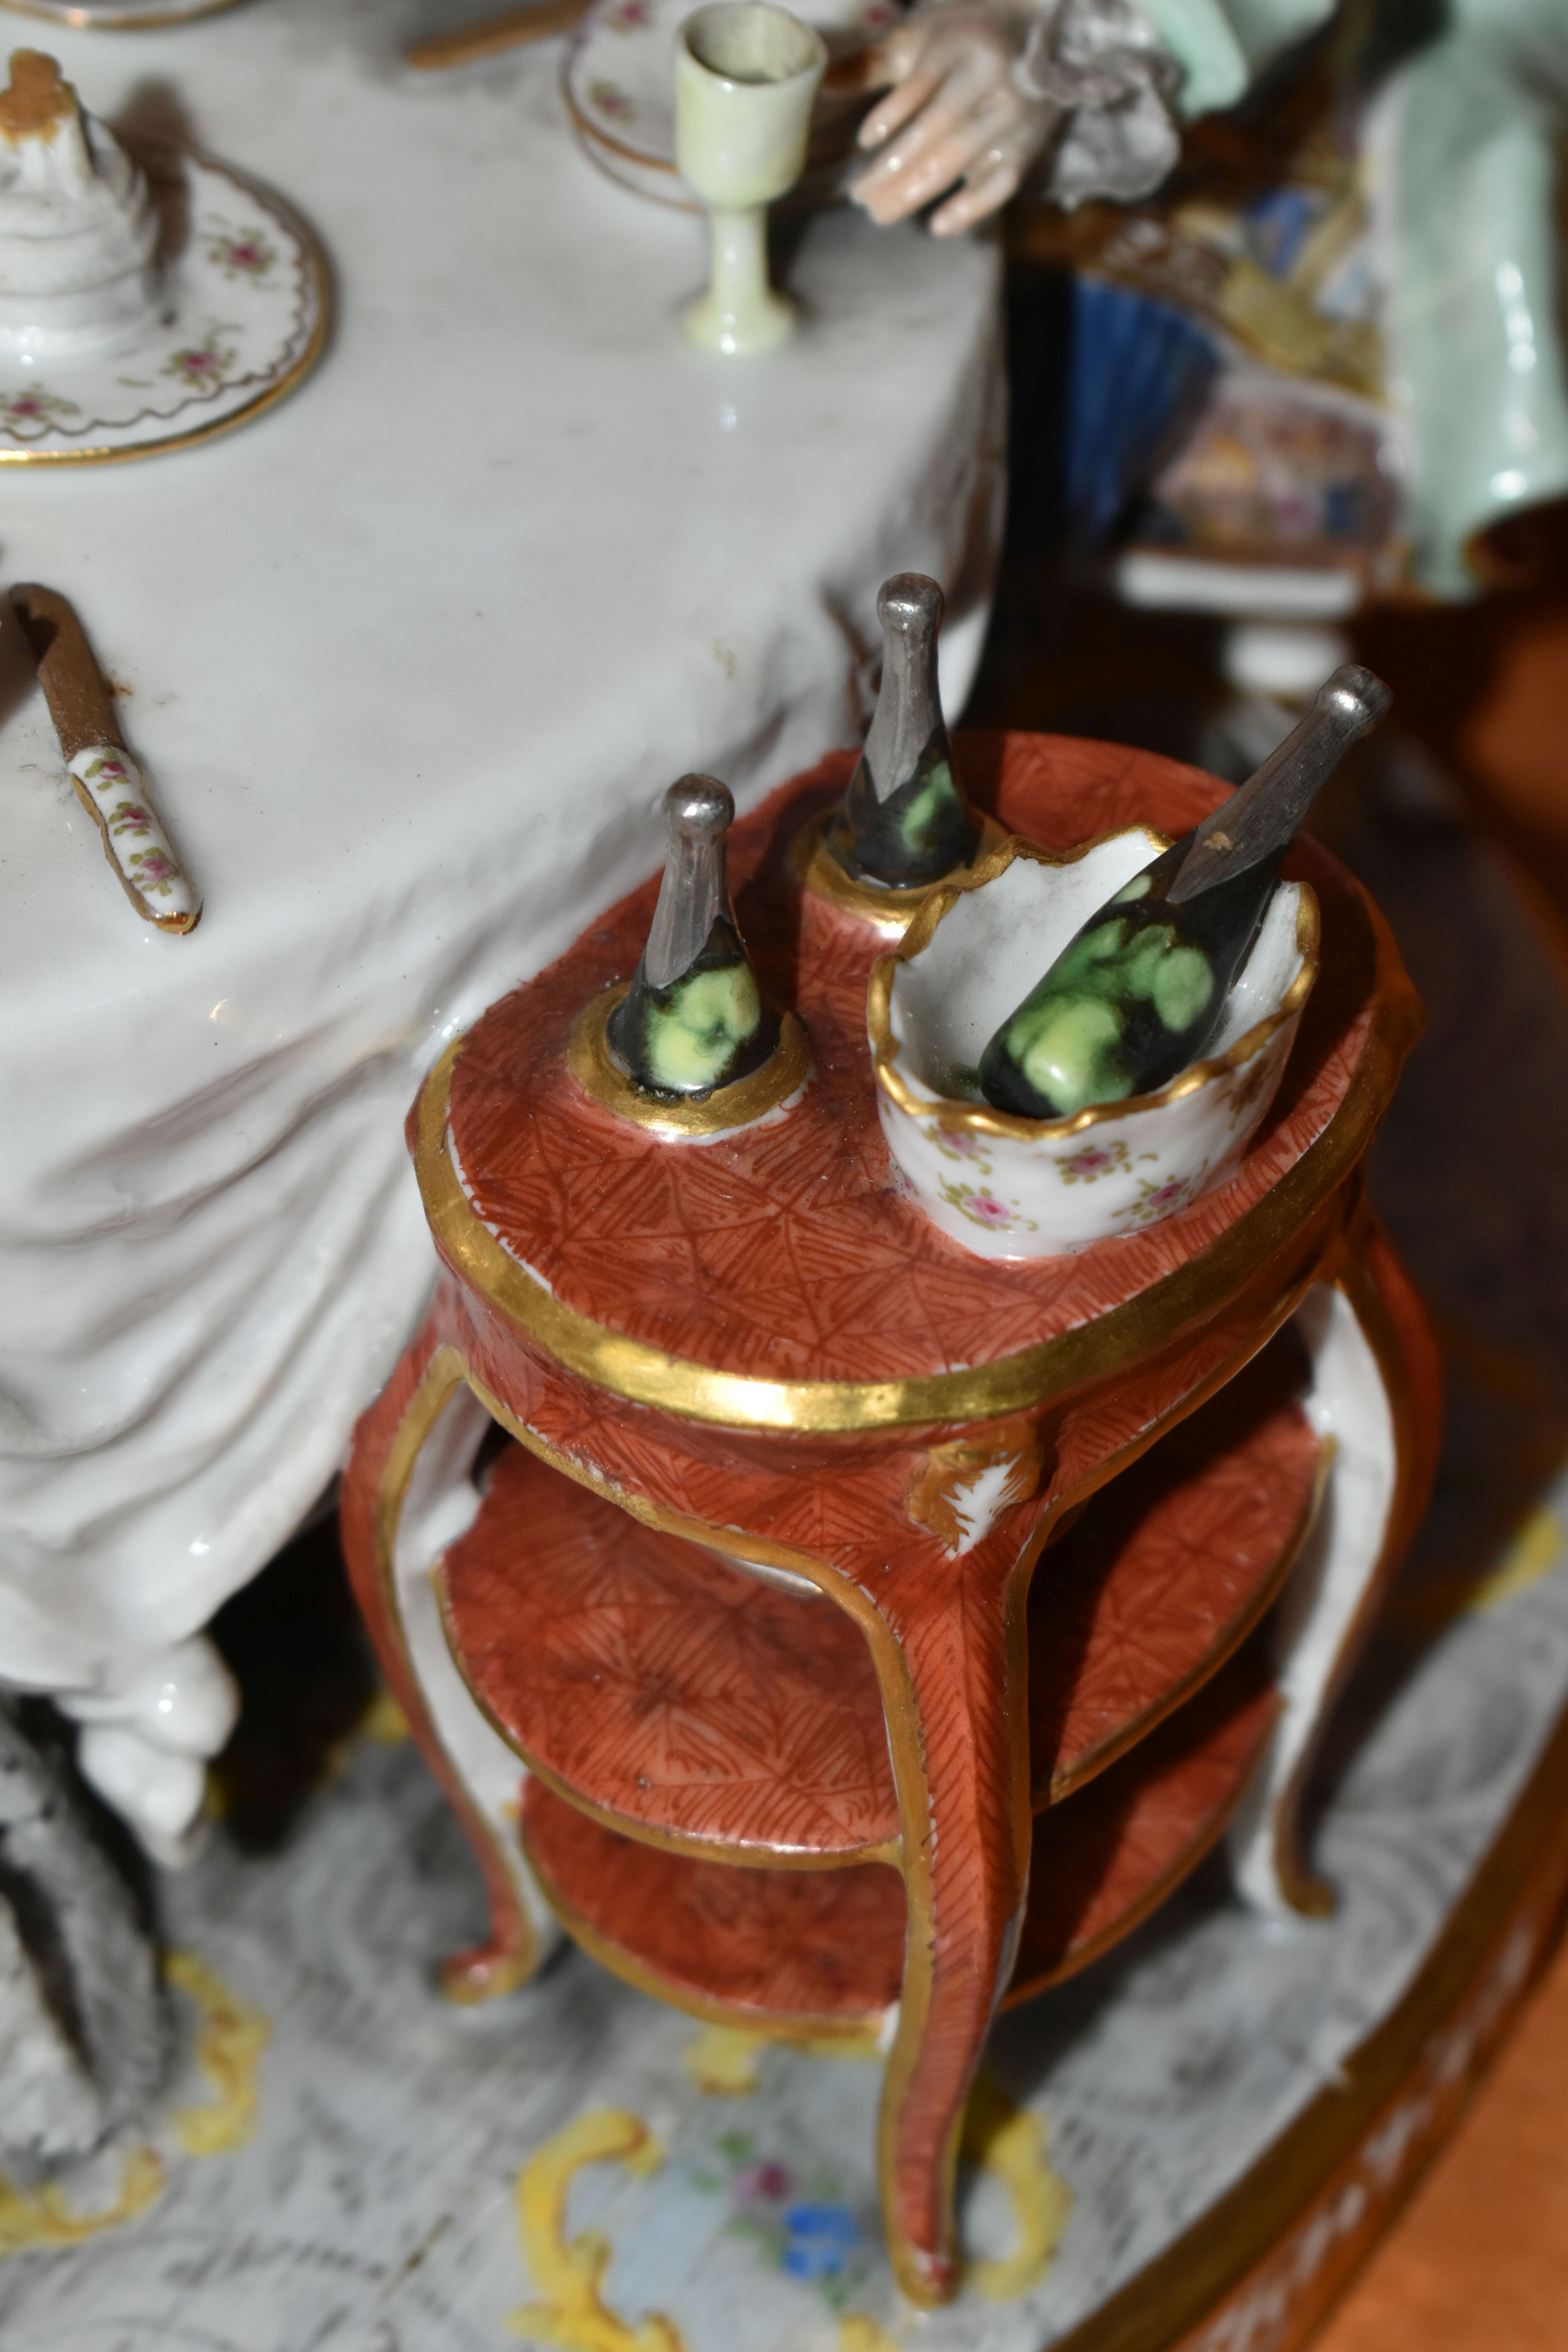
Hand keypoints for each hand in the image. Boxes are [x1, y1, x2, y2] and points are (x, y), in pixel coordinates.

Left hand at [848, 7, 1051, 236]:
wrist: (1041, 35)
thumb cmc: (965, 39)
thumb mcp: (921, 38)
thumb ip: (873, 62)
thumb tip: (823, 83)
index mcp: (960, 46)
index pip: (922, 84)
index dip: (892, 114)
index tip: (863, 142)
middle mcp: (990, 78)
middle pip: (937, 129)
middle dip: (895, 168)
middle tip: (859, 197)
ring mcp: (1011, 114)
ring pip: (961, 158)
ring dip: (917, 190)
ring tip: (879, 213)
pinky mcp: (1026, 145)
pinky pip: (1000, 183)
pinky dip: (971, 208)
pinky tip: (937, 227)